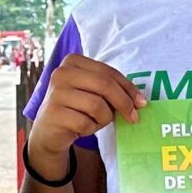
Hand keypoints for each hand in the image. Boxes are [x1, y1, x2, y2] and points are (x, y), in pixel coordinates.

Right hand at [26, 53, 143, 177]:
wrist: (49, 131)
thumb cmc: (76, 109)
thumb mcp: (92, 93)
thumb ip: (111, 89)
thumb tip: (139, 101)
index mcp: (73, 61)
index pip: (108, 72)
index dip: (128, 88)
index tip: (142, 103)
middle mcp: (62, 73)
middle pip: (104, 85)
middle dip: (123, 103)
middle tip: (133, 117)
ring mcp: (55, 93)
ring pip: (97, 106)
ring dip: (104, 119)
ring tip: (96, 121)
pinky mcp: (53, 113)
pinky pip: (85, 123)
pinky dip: (90, 129)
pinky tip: (82, 128)